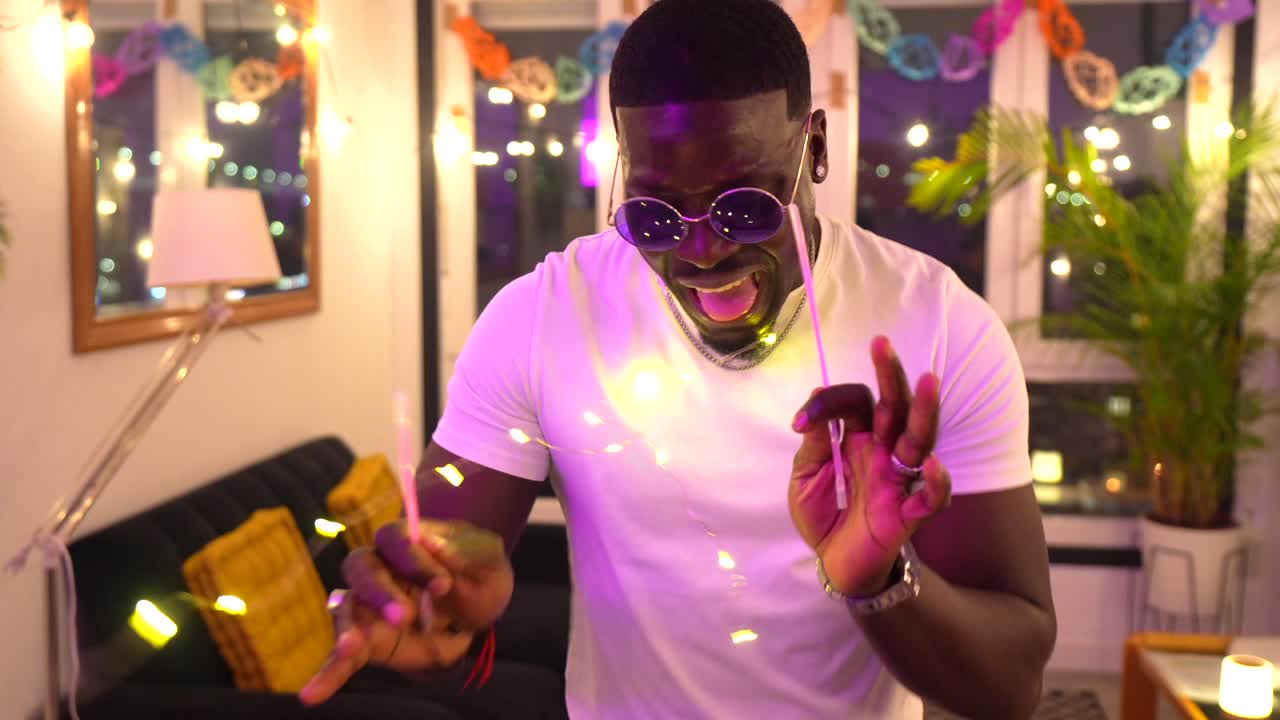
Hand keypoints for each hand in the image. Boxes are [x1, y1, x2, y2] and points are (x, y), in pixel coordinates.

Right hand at [299, 519, 513, 704]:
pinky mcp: (367, 640)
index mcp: (406, 539)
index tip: (443, 585)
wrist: (476, 607)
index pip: (396, 540)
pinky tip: (312, 694)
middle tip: (404, 615)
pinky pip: (341, 657)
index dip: (414, 560)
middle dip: (380, 592)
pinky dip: (327, 674)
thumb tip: (432, 544)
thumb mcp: (487, 559)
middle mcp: (379, 567)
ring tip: (349, 649)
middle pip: (362, 569)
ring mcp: (368, 605)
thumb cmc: (479, 572)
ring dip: (347, 628)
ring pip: (345, 608)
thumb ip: (465, 551)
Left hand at [788, 336, 951, 596]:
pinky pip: (931, 496)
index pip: (854, 403)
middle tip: (881, 343)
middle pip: (895, 407)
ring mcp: (898, 479)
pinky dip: (936, 481)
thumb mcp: (805, 478)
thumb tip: (816, 399)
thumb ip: (813, 444)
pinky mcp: (907, 513)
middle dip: (890, 375)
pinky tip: (931, 464)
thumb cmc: (824, 515)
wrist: (833, 562)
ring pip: (920, 439)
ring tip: (928, 381)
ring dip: (924, 412)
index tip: (801, 420)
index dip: (830, 402)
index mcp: (857, 439)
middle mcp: (883, 452)